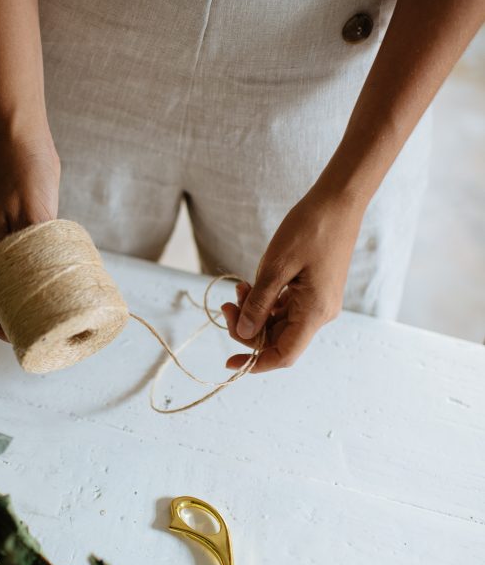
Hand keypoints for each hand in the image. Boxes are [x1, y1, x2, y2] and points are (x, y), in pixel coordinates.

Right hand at [0, 135, 60, 337]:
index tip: (20, 331)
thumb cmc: (25, 173)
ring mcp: (6, 251)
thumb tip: (47, 276)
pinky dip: (38, 288)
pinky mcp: (23, 241)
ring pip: (10, 292)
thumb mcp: (34, 211)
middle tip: (46, 331)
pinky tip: (61, 290)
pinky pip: (25, 275)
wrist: (26, 145)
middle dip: (16, 324)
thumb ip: (38, 242)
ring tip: (56, 317)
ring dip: (27, 308)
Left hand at [220, 188, 364, 372]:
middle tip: (226, 305)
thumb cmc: (308, 229)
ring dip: (255, 313)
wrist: (338, 202)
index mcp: (315, 312)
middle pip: (278, 340)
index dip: (256, 363)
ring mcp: (319, 303)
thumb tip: (243, 333)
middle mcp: (320, 314)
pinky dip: (265, 303)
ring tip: (239, 289)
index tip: (228, 362)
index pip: (284, 354)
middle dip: (248, 329)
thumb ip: (258, 304)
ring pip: (279, 324)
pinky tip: (251, 287)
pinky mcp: (314, 292)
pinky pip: (286, 309)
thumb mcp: (275, 267)